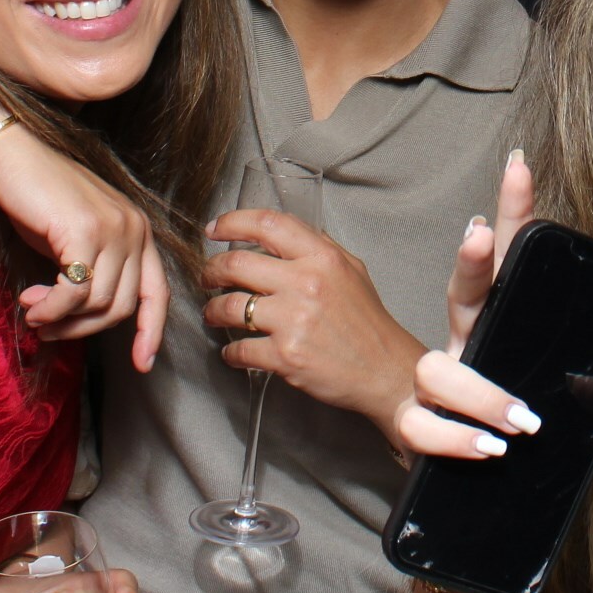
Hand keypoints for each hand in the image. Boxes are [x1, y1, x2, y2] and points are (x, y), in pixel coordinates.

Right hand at [0, 124, 170, 371]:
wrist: (13, 156)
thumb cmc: (38, 199)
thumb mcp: (75, 241)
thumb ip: (91, 274)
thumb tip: (83, 322)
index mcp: (138, 232)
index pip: (158, 292)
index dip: (152, 331)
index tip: (143, 363)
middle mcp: (135, 229)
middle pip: (122, 306)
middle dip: (84, 329)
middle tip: (49, 329)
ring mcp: (114, 229)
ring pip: (99, 304)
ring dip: (61, 321)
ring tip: (34, 314)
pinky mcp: (85, 231)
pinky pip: (75, 292)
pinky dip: (51, 308)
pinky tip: (31, 302)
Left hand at [201, 211, 426, 438]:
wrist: (385, 370)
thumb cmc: (368, 322)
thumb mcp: (352, 270)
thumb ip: (318, 248)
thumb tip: (281, 235)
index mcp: (321, 258)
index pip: (268, 225)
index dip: (233, 222)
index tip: (215, 229)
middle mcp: (306, 283)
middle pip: (236, 264)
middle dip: (211, 270)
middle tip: (207, 276)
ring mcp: (293, 320)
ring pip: (229, 306)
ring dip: (213, 310)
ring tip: (214, 313)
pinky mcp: (285, 356)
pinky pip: (239, 349)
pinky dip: (230, 351)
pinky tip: (233, 351)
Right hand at [390, 153, 592, 463]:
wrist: (508, 497)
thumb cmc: (550, 442)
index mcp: (508, 325)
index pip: (511, 260)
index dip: (514, 215)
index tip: (520, 167)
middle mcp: (471, 345)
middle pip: (463, 289)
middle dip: (472, 258)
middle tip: (483, 231)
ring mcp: (443, 388)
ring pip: (435, 366)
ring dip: (476, 389)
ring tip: (519, 416)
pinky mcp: (424, 431)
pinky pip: (421, 426)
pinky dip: (452, 438)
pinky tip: (488, 448)